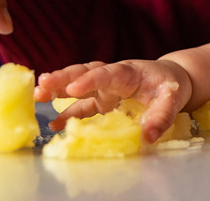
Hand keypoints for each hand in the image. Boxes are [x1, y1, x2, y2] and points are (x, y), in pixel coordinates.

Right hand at [35, 59, 192, 143]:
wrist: (172, 79)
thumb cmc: (171, 85)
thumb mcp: (172, 98)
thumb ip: (161, 116)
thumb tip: (147, 137)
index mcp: (128, 72)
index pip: (107, 73)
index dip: (90, 80)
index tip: (74, 88)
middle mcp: (112, 77)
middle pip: (84, 73)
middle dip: (63, 78)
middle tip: (42, 83)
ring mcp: (105, 88)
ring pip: (78, 85)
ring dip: (58, 88)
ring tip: (37, 94)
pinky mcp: (102, 100)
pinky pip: (81, 105)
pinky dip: (67, 113)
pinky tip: (54, 124)